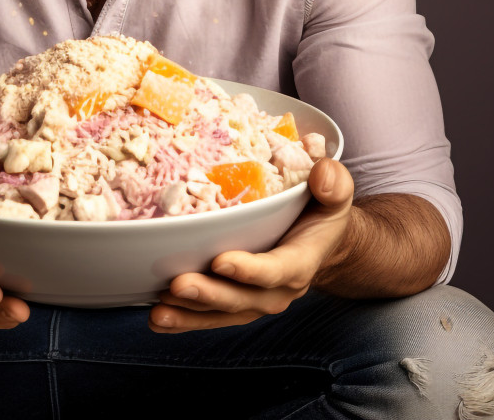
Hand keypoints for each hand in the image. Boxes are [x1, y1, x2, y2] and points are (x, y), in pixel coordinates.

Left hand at [149, 158, 353, 332]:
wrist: (320, 239)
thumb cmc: (321, 211)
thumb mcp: (335, 193)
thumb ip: (334, 184)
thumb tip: (323, 172)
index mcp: (301, 261)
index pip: (277, 270)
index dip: (251, 270)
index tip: (220, 260)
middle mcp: (278, 289)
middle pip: (243, 299)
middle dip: (210, 294)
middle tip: (178, 285)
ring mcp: (256, 299)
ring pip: (223, 313)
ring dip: (191, 314)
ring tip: (160, 311)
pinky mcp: (237, 303)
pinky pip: (211, 317)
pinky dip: (186, 320)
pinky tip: (159, 318)